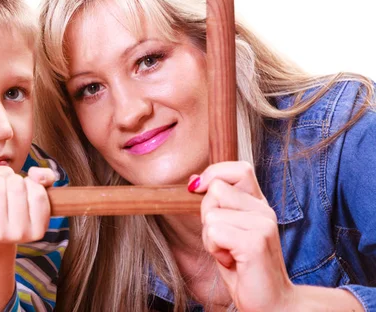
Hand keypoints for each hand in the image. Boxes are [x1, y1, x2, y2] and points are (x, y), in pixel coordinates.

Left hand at [0, 167, 55, 245]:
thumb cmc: (16, 212)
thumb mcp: (36, 198)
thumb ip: (45, 178)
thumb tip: (35, 173)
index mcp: (38, 231)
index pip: (38, 193)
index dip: (30, 183)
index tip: (25, 189)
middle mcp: (18, 234)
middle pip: (17, 187)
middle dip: (13, 180)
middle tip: (9, 187)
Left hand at [189, 161, 294, 310]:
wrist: (271, 304)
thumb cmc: (245, 270)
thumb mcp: (228, 231)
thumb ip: (217, 206)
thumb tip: (194, 182)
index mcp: (259, 205)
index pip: (239, 168)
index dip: (214, 173)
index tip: (200, 190)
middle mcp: (265, 210)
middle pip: (215, 189)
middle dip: (207, 215)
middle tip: (224, 241)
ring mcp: (263, 224)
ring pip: (211, 213)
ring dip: (210, 238)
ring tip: (229, 254)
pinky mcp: (256, 241)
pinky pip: (214, 231)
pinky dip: (214, 249)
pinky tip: (231, 261)